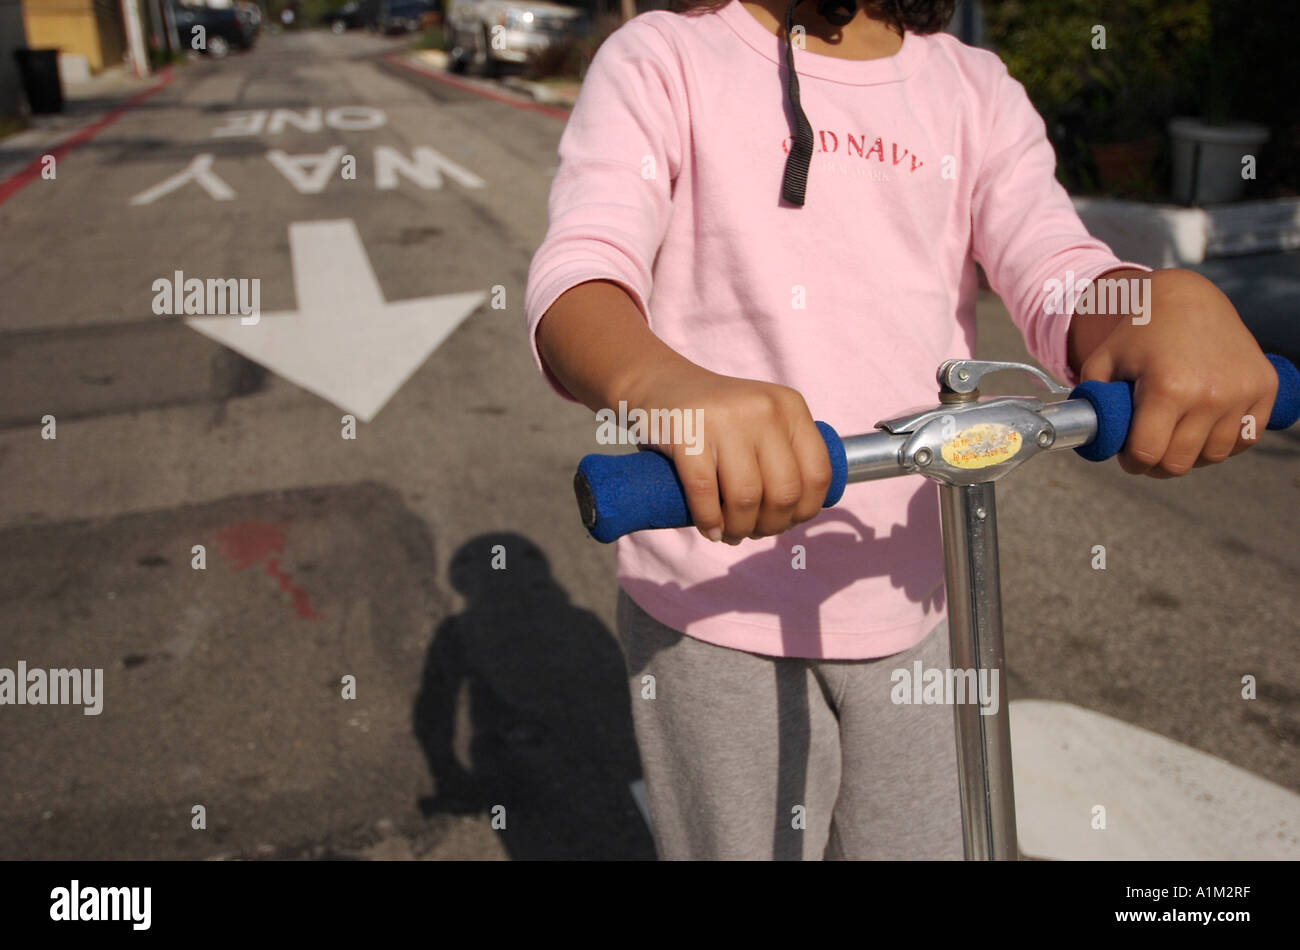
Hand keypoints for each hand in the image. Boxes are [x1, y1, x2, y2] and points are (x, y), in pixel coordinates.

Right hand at [624, 363, 830, 543]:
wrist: (662, 383)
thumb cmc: (719, 417)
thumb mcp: (763, 419)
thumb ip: (786, 453)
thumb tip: (799, 513)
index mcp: (791, 406)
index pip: (818, 474)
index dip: (804, 511)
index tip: (785, 522)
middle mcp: (764, 408)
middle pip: (784, 491)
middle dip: (771, 526)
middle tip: (754, 531)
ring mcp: (725, 418)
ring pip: (746, 497)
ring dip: (740, 529)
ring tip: (731, 534)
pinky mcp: (687, 432)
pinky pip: (705, 492)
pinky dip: (709, 521)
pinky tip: (710, 529)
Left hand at [1075, 268, 1277, 477]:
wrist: (1187, 298)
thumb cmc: (1140, 332)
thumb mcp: (1103, 362)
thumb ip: (1093, 403)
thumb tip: (1094, 439)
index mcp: (1167, 388)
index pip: (1147, 454)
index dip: (1132, 462)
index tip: (1127, 456)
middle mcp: (1209, 394)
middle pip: (1179, 463)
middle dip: (1157, 464)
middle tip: (1149, 449)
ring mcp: (1242, 392)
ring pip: (1213, 456)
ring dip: (1191, 454)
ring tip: (1174, 437)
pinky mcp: (1265, 388)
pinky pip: (1245, 438)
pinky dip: (1224, 442)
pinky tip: (1204, 430)